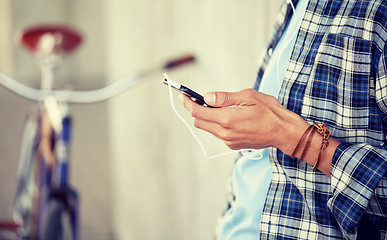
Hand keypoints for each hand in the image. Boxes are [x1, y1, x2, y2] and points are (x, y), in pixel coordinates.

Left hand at [181, 88, 308, 154]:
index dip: (188, 103)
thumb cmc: (269, 111)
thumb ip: (224, 98)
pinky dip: (217, 124)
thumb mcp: (248, 96)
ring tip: (217, 105)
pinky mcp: (233, 145)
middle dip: (195, 110)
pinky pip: (218, 133)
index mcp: (227, 119)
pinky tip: (228, 116)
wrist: (283, 132)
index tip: (183, 95)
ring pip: (208, 128)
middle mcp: (225, 133)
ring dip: (207, 117)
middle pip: (199, 122)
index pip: (198, 112)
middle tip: (197, 99)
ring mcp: (228, 141)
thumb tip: (207, 97)